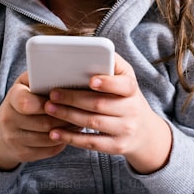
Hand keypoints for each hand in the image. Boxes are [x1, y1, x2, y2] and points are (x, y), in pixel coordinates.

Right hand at [0, 71, 79, 170]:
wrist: (0, 134)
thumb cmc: (21, 102)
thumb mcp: (25, 85)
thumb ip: (40, 77)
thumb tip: (65, 73)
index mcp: (12, 98)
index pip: (27, 103)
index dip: (48, 103)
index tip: (61, 100)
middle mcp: (9, 120)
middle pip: (44, 123)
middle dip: (66, 118)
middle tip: (82, 113)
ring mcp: (15, 139)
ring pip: (49, 138)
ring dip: (68, 131)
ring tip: (80, 122)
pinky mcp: (23, 154)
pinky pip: (49, 150)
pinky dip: (63, 142)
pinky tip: (70, 134)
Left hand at [43, 53, 172, 173]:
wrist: (144, 132)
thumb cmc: (125, 98)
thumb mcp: (125, 79)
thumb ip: (111, 64)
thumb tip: (91, 47)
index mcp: (132, 90)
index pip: (124, 85)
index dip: (108, 83)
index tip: (91, 80)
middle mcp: (131, 110)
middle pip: (100, 104)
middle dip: (73, 99)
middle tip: (52, 94)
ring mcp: (125, 130)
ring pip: (93, 123)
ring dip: (68, 116)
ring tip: (49, 109)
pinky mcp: (116, 146)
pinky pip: (91, 143)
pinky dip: (71, 138)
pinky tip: (54, 133)